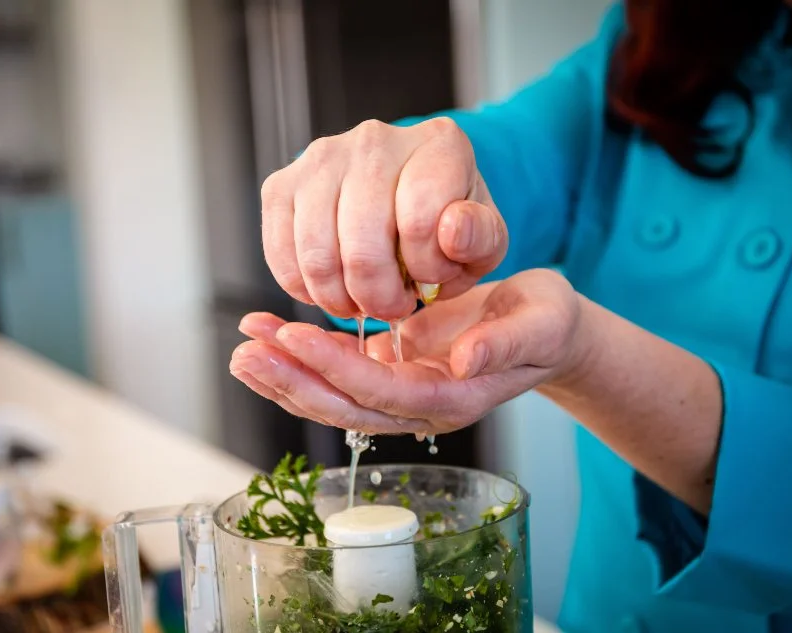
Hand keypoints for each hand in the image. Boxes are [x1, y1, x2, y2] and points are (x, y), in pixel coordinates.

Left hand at [229, 269, 588, 435]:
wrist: (544, 330)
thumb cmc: (546, 324)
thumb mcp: (541, 325)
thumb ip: (505, 345)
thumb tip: (464, 360)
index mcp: (452, 398)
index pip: (383, 391)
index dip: (336, 368)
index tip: (294, 336)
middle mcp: (419, 404)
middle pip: (345, 405)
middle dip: (293, 380)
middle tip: (246, 351)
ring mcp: (401, 391)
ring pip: (333, 395)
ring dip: (287, 374)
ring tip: (245, 346)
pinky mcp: (390, 369)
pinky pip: (338, 374)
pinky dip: (303, 360)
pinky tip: (273, 338)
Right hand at [261, 117, 508, 321]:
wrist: (404, 197)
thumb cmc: (444, 222)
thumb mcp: (484, 238)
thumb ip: (480, 239)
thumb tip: (452, 231)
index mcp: (438, 146)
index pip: (422, 218)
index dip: (426, 268)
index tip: (430, 280)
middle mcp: (376, 141)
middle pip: (362, 242)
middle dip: (378, 295)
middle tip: (390, 308)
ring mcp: (321, 158)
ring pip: (317, 252)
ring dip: (339, 297)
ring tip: (359, 303)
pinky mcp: (281, 184)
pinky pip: (281, 251)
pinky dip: (303, 286)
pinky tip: (329, 289)